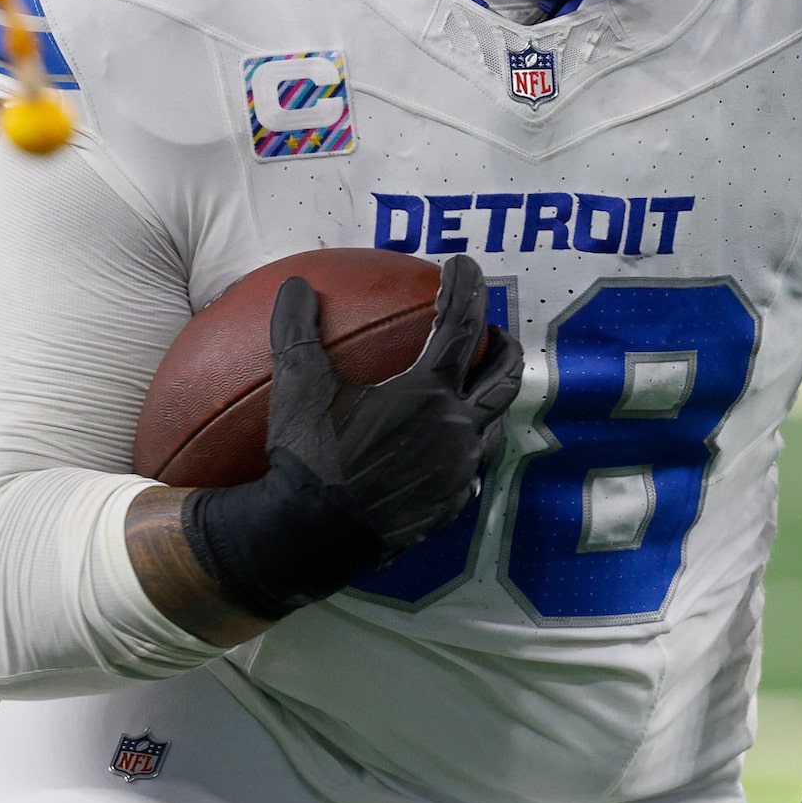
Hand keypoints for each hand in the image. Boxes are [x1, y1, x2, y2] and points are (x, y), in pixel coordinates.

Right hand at [183, 254, 522, 619]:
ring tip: (474, 389)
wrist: (312, 538)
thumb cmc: (307, 459)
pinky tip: (446, 451)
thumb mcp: (296, 386)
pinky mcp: (448, 506)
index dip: (466, 287)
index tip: (462, 264)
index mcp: (429, 393)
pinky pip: (469, 472)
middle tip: (495, 331)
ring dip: (488, 401)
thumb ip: (297, 329)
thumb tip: (296, 286)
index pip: (462, 325)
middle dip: (505, 347)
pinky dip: (464, 451)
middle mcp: (457, 430)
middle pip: (503, 378)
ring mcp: (458, 472)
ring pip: (492, 428)